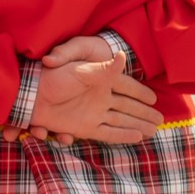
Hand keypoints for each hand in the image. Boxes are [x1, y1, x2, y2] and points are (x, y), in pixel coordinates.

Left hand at [27, 39, 160, 144]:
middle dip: (145, 113)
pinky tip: (136, 138)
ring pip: (122, 120)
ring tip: (154, 130)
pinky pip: (109, 133)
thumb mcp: (81, 69)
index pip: (128, 87)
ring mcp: (94, 113)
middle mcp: (100, 97)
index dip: (141, 93)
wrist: (33, 95)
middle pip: (129, 107)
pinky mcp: (85, 127)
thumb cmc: (55, 76)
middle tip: (161, 119)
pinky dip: (123, 135)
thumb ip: (104, 68)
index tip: (155, 98)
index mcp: (101, 81)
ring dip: (138, 125)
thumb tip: (122, 55)